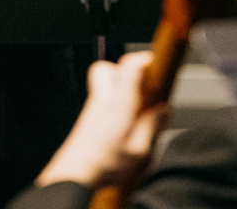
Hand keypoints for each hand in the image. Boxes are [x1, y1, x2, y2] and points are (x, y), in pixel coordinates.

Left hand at [36, 50, 166, 189]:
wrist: (73, 175)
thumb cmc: (103, 164)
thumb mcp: (139, 150)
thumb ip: (152, 127)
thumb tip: (162, 111)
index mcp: (118, 105)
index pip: (128, 66)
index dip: (142, 59)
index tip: (152, 62)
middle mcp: (102, 101)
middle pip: (105, 69)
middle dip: (124, 72)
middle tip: (141, 87)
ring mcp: (91, 110)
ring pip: (103, 85)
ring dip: (120, 90)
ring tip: (134, 109)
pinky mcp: (87, 121)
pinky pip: (101, 102)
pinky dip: (114, 105)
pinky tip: (122, 125)